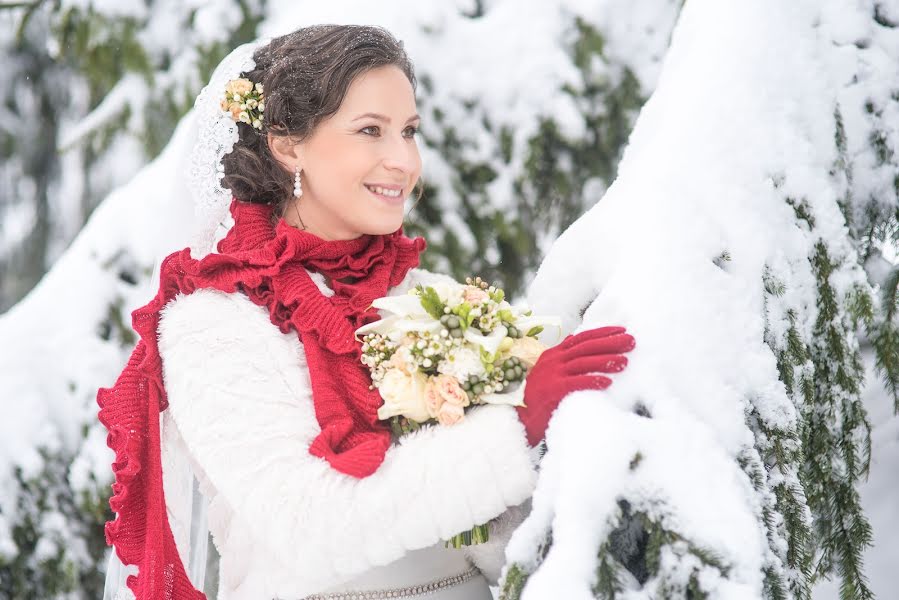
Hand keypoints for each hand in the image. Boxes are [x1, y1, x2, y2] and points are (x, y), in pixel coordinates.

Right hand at [516, 326, 634, 446]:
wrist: (517, 418)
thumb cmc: (534, 397)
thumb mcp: (545, 370)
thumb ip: (560, 355)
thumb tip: (572, 338)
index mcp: (553, 354)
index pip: (581, 338)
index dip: (602, 333)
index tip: (621, 330)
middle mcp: (553, 361)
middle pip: (585, 347)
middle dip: (610, 342)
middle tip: (631, 341)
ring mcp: (552, 375)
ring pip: (582, 362)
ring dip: (605, 360)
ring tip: (624, 361)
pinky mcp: (552, 391)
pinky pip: (575, 383)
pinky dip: (591, 380)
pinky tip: (607, 381)